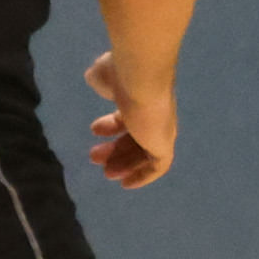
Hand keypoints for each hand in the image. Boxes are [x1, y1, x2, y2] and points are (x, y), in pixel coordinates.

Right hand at [86, 51, 176, 188]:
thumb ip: (100, 81)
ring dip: (124, 164)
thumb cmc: (120, 74)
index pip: (129, 116)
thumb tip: (96, 79)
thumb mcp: (103, 75)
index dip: (112, 126)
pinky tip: (126, 184)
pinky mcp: (165, 143)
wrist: (140, 75)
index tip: (94, 131)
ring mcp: (162, 129)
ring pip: (145, 152)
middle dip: (115, 149)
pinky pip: (158, 165)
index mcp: (140, 96)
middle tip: (93, 157)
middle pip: (137, 136)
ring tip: (105, 173)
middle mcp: (155, 114)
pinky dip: (143, 176)